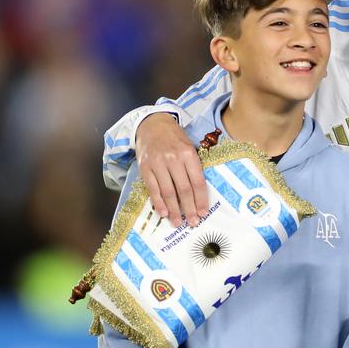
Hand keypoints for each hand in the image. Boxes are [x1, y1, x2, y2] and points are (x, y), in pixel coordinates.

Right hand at [136, 113, 207, 227]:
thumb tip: (200, 193)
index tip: (203, 213)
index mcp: (189, 154)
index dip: (201, 200)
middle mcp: (174, 159)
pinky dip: (158, 203)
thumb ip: (194, 167)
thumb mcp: (190, 147)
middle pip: (183, 189)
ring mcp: (158, 164)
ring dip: (173, 210)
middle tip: (192, 223)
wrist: (152, 124)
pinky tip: (163, 213)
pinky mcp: (145, 168)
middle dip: (189, 209)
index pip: (197, 182)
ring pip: (168, 192)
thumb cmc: (175, 139)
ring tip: (178, 222)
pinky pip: (153, 189)